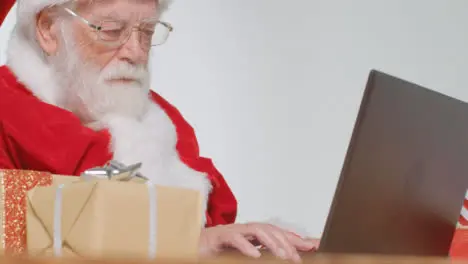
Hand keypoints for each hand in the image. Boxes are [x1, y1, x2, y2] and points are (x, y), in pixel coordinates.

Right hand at [199, 223, 318, 262]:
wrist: (189, 248)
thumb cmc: (216, 253)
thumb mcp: (243, 255)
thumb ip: (260, 254)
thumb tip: (281, 257)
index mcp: (251, 236)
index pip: (277, 234)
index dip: (295, 238)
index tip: (313, 245)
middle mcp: (244, 231)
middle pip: (270, 229)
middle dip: (286, 241)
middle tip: (298, 257)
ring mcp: (231, 232)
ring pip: (256, 230)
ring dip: (271, 242)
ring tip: (282, 256)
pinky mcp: (218, 238)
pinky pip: (234, 239)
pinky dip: (245, 247)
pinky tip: (255, 257)